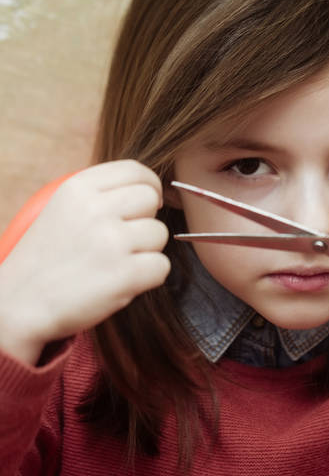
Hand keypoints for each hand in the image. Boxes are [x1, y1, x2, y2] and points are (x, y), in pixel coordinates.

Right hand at [0, 161, 170, 364]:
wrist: (19, 305)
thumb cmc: (44, 262)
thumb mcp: (60, 211)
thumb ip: (98, 197)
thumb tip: (148, 192)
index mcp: (77, 188)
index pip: (134, 170)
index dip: (149, 187)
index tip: (146, 205)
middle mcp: (95, 209)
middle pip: (150, 199)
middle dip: (145, 219)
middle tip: (126, 241)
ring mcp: (112, 241)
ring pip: (160, 234)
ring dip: (146, 251)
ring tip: (117, 264)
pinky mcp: (126, 274)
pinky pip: (162, 266)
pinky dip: (149, 278)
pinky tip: (123, 283)